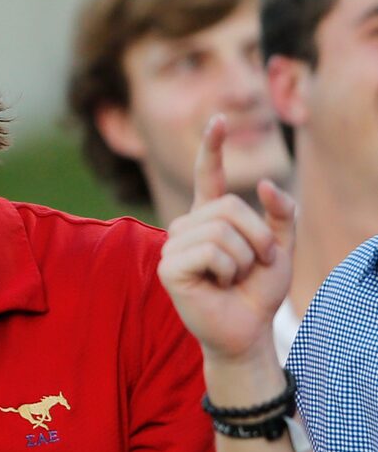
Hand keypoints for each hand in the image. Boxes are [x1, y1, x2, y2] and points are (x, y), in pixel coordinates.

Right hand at [160, 117, 297, 368]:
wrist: (246, 330)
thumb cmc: (257, 291)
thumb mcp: (282, 248)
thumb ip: (281, 214)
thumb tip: (261, 184)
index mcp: (209, 220)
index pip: (206, 177)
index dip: (211, 148)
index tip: (218, 120)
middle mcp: (186, 228)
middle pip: (230, 208)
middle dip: (257, 238)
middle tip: (254, 265)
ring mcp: (173, 246)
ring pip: (222, 231)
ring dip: (243, 259)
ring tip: (233, 278)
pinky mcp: (169, 268)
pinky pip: (210, 252)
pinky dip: (226, 270)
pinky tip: (217, 284)